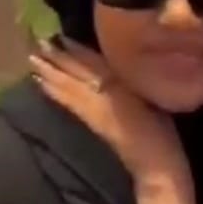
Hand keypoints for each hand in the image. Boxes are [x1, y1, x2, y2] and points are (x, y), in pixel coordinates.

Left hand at [28, 38, 188, 181]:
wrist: (156, 166)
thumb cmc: (164, 133)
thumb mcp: (156, 102)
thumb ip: (138, 82)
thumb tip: (123, 62)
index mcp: (120, 89)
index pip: (95, 66)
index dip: (80, 51)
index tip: (65, 37)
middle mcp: (102, 99)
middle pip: (78, 76)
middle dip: (60, 61)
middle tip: (44, 45)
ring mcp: (95, 113)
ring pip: (69, 90)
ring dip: (53, 76)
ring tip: (38, 64)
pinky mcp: (94, 125)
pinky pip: (70, 103)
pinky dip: (56, 93)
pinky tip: (47, 87)